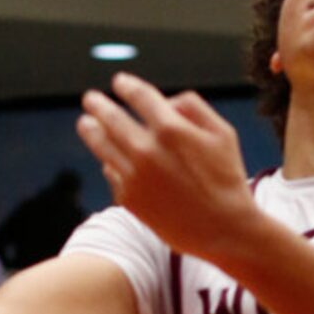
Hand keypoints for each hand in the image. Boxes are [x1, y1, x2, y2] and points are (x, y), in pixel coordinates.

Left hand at [77, 71, 259, 263]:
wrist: (224, 230)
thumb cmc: (227, 179)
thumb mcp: (222, 133)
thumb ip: (193, 107)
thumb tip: (166, 102)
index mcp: (170, 128)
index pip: (139, 96)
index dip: (126, 86)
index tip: (119, 82)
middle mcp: (147, 150)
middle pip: (111, 118)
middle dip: (99, 105)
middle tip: (90, 100)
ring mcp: (134, 176)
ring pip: (102, 145)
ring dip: (91, 131)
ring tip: (85, 124)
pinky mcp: (129, 199)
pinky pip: (111, 173)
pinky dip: (110, 163)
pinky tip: (109, 159)